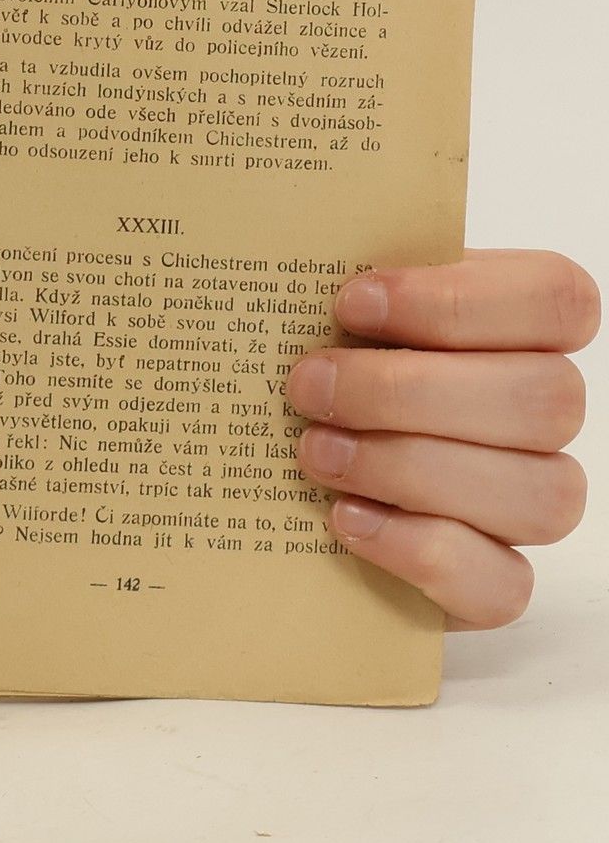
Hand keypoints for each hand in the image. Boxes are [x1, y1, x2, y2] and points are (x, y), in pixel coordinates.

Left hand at [290, 250, 596, 628]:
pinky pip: (502, 584)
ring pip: (539, 494)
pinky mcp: (495, 581)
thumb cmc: (322, 365)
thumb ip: (330, 277)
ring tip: (316, 453)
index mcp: (519, 327)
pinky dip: (419, 551)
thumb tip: (286, 258)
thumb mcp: (324, 308)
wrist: (292, 466)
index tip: (350, 302)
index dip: (458, 300)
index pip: (556, 299)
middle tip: (308, 388)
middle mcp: (542, 413)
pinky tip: (347, 518)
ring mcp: (529, 501)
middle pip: (544, 400)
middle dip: (408, 392)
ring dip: (410, 470)